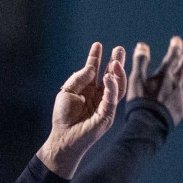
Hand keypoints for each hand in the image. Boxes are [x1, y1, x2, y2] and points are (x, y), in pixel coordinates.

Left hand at [38, 43, 125, 177]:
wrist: (62, 138)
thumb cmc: (63, 117)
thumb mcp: (67, 92)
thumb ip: (79, 78)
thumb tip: (91, 67)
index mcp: (88, 90)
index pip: (95, 70)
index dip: (96, 57)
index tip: (97, 44)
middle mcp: (98, 96)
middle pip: (111, 75)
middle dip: (116, 62)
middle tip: (119, 49)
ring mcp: (105, 105)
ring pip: (117, 86)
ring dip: (117, 73)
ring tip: (116, 61)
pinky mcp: (107, 115)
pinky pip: (112, 99)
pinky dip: (112, 87)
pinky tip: (108, 77)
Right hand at [128, 36, 182, 124]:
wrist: (149, 124)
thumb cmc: (140, 101)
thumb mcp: (135, 79)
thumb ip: (140, 61)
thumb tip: (142, 45)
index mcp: (164, 75)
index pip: (173, 56)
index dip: (176, 47)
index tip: (177, 40)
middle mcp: (175, 83)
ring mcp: (180, 95)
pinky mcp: (182, 107)